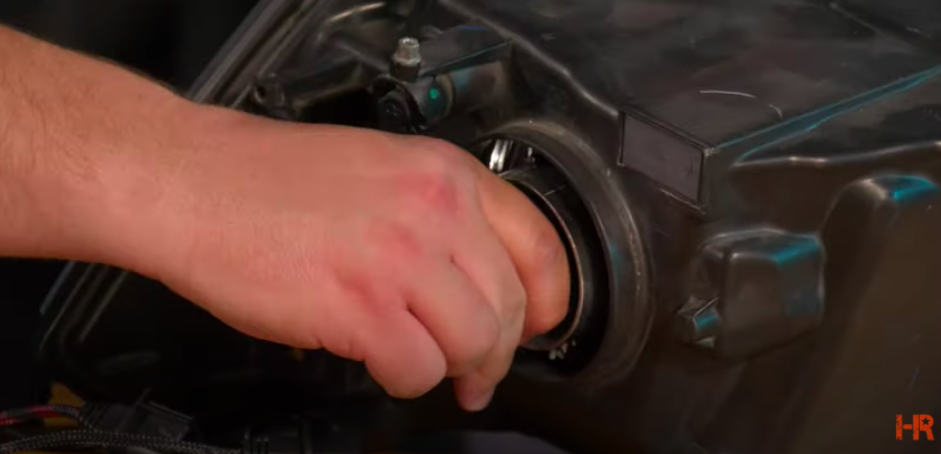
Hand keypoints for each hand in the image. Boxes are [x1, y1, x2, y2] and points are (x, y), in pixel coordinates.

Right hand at [125, 107, 569, 410]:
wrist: (191, 181)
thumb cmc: (269, 181)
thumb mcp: (379, 169)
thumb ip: (438, 215)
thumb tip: (478, 279)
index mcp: (444, 173)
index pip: (540, 244)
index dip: (550, 299)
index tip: (540, 326)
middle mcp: (435, 211)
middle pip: (510, 306)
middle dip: (496, 352)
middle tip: (477, 371)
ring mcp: (400, 259)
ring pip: (473, 343)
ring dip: (452, 368)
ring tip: (426, 368)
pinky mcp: (361, 307)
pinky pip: (416, 369)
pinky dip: (403, 379)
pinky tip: (379, 362)